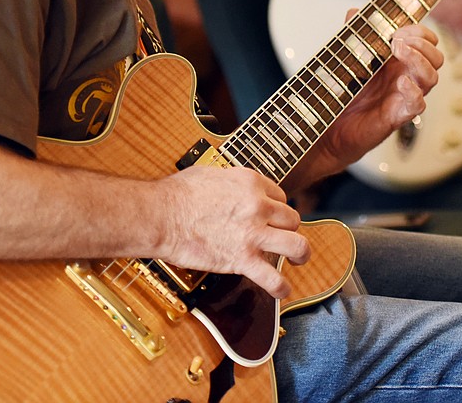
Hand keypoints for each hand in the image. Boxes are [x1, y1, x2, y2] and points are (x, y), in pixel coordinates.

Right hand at [156, 164, 308, 298]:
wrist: (161, 216)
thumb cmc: (177, 194)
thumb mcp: (212, 173)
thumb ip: (231, 181)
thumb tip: (231, 186)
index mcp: (251, 183)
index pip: (280, 196)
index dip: (276, 209)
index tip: (270, 218)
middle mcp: (258, 206)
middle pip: (292, 219)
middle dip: (287, 229)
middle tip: (281, 237)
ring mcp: (253, 233)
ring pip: (296, 244)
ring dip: (300, 253)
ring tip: (299, 259)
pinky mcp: (242, 259)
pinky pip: (272, 277)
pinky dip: (281, 286)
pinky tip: (283, 289)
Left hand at [288, 23, 442, 186]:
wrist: (331, 127)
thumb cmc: (346, 94)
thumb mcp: (349, 58)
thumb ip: (354, 36)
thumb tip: (354, 12)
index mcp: (400, 60)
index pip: (427, 41)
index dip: (420, 32)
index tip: (398, 30)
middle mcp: (407, 76)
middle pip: (436, 58)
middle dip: (422, 44)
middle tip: (397, 41)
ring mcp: (405, 96)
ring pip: (432, 77)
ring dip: (420, 60)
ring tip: (398, 50)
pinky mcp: (398, 116)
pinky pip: (418, 104)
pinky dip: (414, 92)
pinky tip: (401, 82)